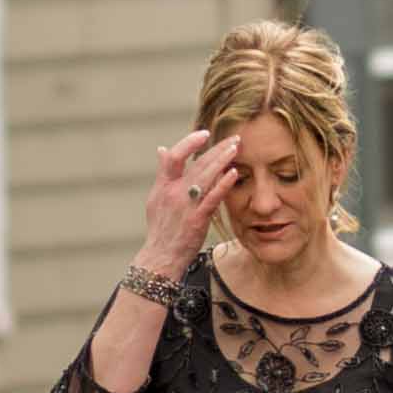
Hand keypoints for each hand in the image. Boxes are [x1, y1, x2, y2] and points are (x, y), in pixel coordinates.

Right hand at [131, 130, 237, 285]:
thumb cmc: (161, 229)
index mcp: (162, 186)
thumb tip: (162, 148)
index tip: (205, 134)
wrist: (160, 258)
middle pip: (196, 163)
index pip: (173, 156)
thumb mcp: (155, 199)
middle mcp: (172, 193)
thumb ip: (162, 174)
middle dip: (217, 148)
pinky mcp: (196, 219)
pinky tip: (234, 173)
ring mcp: (185, 206)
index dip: (189, 142)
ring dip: (222, 160)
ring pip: (205, 176)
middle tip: (234, 138)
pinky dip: (223, 184)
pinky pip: (212, 198)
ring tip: (236, 148)